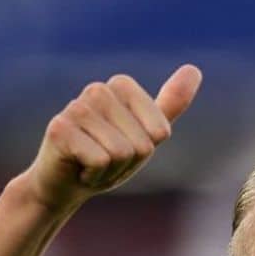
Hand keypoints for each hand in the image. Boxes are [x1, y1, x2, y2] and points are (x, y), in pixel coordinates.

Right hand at [26, 63, 201, 211]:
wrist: (64, 185)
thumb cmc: (106, 159)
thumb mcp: (144, 134)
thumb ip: (170, 104)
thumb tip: (195, 70)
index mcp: (122, 85)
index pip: (160, 132)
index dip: (144, 151)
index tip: (122, 149)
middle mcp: (98, 89)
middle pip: (142, 144)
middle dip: (127, 164)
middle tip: (103, 160)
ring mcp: (77, 106)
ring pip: (122, 153)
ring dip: (109, 172)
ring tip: (90, 164)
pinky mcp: (60, 129)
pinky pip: (101, 161)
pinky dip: (93, 176)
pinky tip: (78, 168)